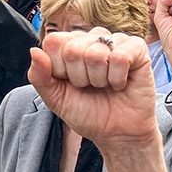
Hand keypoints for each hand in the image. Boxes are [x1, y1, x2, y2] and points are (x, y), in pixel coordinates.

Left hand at [29, 28, 159, 151]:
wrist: (117, 134)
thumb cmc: (88, 113)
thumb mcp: (56, 99)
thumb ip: (40, 76)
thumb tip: (34, 50)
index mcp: (71, 45)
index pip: (54, 42)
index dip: (59, 69)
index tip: (70, 83)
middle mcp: (93, 38)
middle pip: (73, 48)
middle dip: (80, 77)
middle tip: (91, 87)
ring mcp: (116, 40)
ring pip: (96, 53)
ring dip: (99, 79)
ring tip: (106, 85)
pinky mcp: (138, 49)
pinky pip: (120, 56)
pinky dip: (117, 78)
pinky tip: (121, 83)